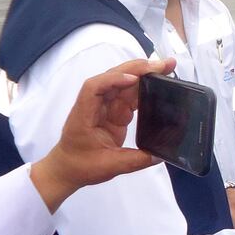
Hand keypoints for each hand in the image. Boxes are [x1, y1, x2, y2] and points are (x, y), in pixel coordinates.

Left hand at [31, 58, 176, 212]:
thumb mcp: (108, 167)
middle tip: (163, 64)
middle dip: (137, 68)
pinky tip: (159, 85)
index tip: (133, 79)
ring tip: (166, 68)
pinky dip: (145, 89)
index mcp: (85, 115)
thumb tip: (160, 155)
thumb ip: (135, 160)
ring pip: (124, 84)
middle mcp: (95, 105)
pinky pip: (130, 96)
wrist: (67, 169)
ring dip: (144, 75)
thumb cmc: (81, 166)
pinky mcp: (115, 113)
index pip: (94, 87)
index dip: (113, 79)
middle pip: (113, 78)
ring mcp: (106, 107)